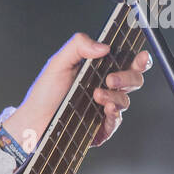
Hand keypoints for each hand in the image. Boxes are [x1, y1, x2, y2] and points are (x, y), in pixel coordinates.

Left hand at [4, 33, 150, 148]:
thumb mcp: (58, 63)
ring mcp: (105, 108)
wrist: (33, 122)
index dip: (139, 59)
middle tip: (111, 79)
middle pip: (134, 80)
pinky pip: (117, 122)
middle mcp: (105, 88)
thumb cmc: (44, 94)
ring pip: (126, 101)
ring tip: (97, 95)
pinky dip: (114, 114)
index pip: (127, 62)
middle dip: (128, 78)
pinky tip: (105, 109)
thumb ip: (78, 46)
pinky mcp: (101, 128)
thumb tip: (104, 46)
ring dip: (115, 97)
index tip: (140, 56)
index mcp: (98, 70)